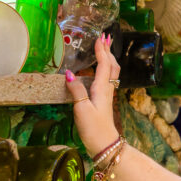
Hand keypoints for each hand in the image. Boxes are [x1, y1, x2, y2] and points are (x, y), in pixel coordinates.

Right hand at [65, 33, 121, 156]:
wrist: (104, 144)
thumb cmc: (93, 128)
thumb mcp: (81, 109)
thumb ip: (76, 90)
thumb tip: (69, 74)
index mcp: (102, 88)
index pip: (104, 64)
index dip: (102, 50)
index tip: (100, 37)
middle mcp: (106, 89)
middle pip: (111, 65)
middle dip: (108, 50)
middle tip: (105, 37)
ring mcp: (106, 95)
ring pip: (111, 72)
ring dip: (108, 58)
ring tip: (104, 49)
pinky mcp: (103, 101)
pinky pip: (107, 79)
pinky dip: (105, 69)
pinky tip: (100, 70)